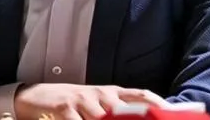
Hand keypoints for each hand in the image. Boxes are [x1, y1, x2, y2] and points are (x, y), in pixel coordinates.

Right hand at [13, 83, 166, 119]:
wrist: (35, 97)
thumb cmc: (72, 105)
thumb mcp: (96, 104)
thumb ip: (118, 112)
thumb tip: (145, 116)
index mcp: (112, 92)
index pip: (142, 96)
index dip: (160, 105)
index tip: (174, 115)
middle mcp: (100, 94)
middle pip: (126, 110)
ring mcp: (82, 101)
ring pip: (104, 119)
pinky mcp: (65, 109)